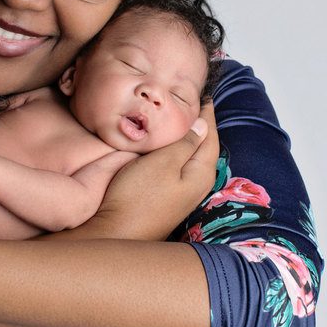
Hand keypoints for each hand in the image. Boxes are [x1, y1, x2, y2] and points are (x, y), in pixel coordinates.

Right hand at [90, 104, 218, 240]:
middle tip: (193, 102)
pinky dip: (176, 150)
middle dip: (200, 124)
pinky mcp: (168, 196)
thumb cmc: (138, 196)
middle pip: (204, 146)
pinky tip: (165, 145)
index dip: (207, 114)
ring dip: (187, 137)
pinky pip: (178, 166)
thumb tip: (202, 126)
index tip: (204, 95)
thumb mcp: (163, 162)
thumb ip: (185, 143)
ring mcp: (183, 192)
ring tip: (179, 118)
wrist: (116, 231)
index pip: (210, 135)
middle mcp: (197, 183)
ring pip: (190, 156)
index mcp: (201, 172)